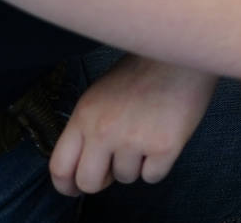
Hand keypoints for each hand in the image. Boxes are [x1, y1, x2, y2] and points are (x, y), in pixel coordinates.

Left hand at [49, 55, 218, 195]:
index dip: (66, 185)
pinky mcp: (164, 146)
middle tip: (115, 165)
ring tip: (148, 134)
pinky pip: (153, 176)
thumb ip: (88, 126)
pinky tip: (163, 138)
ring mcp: (134, 140)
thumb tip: (86, 161)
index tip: (75, 187)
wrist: (181, 52)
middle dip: (102, 180)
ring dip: (136, 164)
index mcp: (84, 115)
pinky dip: (159, 164)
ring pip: (126, 178)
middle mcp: (104, 131)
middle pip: (88, 182)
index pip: (60, 167)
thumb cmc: (143, 69)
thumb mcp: (101, 93)